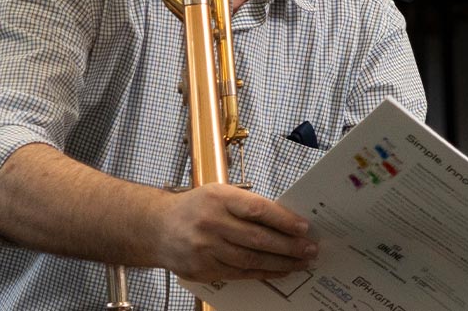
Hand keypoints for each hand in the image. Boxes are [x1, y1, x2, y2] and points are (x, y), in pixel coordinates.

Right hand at [151, 183, 318, 282]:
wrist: (157, 228)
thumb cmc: (194, 208)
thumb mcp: (218, 194)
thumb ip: (247, 205)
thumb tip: (285, 220)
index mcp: (218, 198)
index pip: (258, 210)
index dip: (284, 220)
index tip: (304, 228)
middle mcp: (211, 223)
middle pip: (257, 238)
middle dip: (289, 246)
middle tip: (310, 250)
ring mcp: (206, 249)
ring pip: (251, 259)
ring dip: (281, 263)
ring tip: (301, 263)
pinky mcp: (203, 269)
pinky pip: (240, 273)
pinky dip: (263, 273)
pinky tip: (280, 271)